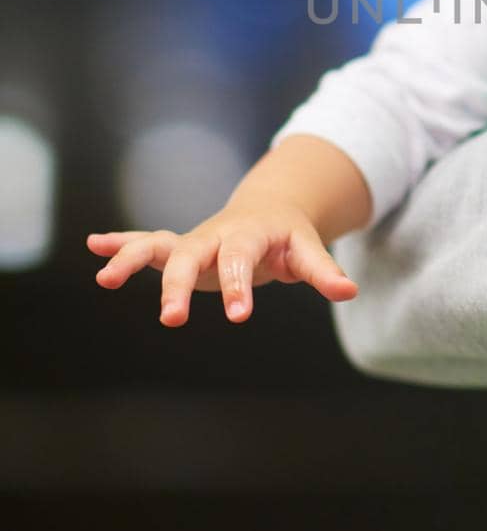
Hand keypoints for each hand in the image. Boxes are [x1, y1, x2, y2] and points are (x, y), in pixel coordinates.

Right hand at [88, 201, 357, 325]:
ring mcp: (193, 241)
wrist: (270, 210)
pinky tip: (93, 247)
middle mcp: (215, 235)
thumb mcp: (308, 250)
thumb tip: (349, 291)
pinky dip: (118, 244)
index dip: (239, 285)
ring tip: (105, 278)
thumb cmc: (289, 237)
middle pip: (190, 255)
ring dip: (130, 259)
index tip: (238, 316)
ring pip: (157, 246)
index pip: (241, 258)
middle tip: (171, 320)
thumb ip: (323, 272)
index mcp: (249, 234)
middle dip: (177, 286)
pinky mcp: (178, 248)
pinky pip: (144, 243)